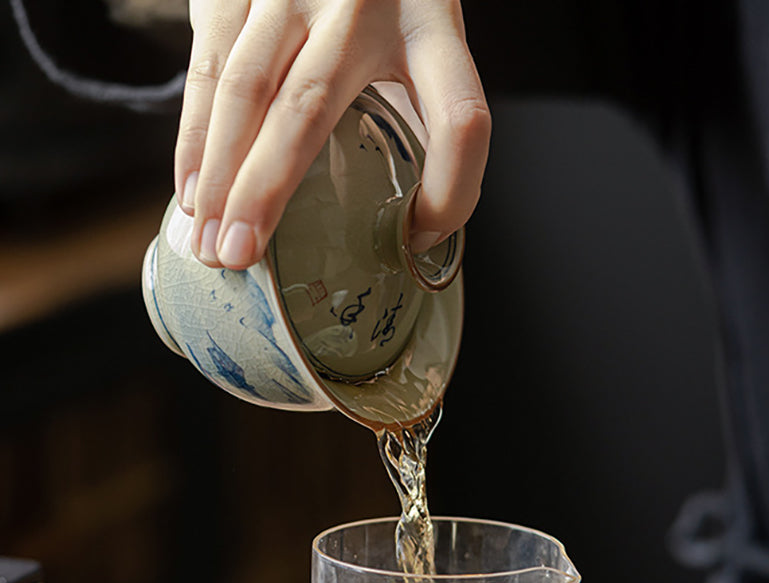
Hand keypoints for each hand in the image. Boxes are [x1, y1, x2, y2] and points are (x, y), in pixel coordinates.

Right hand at [174, 0, 490, 268]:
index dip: (450, 190)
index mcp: (430, 26)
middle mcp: (361, 3)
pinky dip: (196, 140)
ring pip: (244, 90)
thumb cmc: (382, 3)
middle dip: (266, 191)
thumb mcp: (421, 42)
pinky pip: (207, 69)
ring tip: (211, 242)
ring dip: (219, 176)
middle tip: (242, 256)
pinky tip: (193, 193)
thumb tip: (403, 228)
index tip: (417, 237)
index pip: (460, 118)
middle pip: (309, 107)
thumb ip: (417, 113)